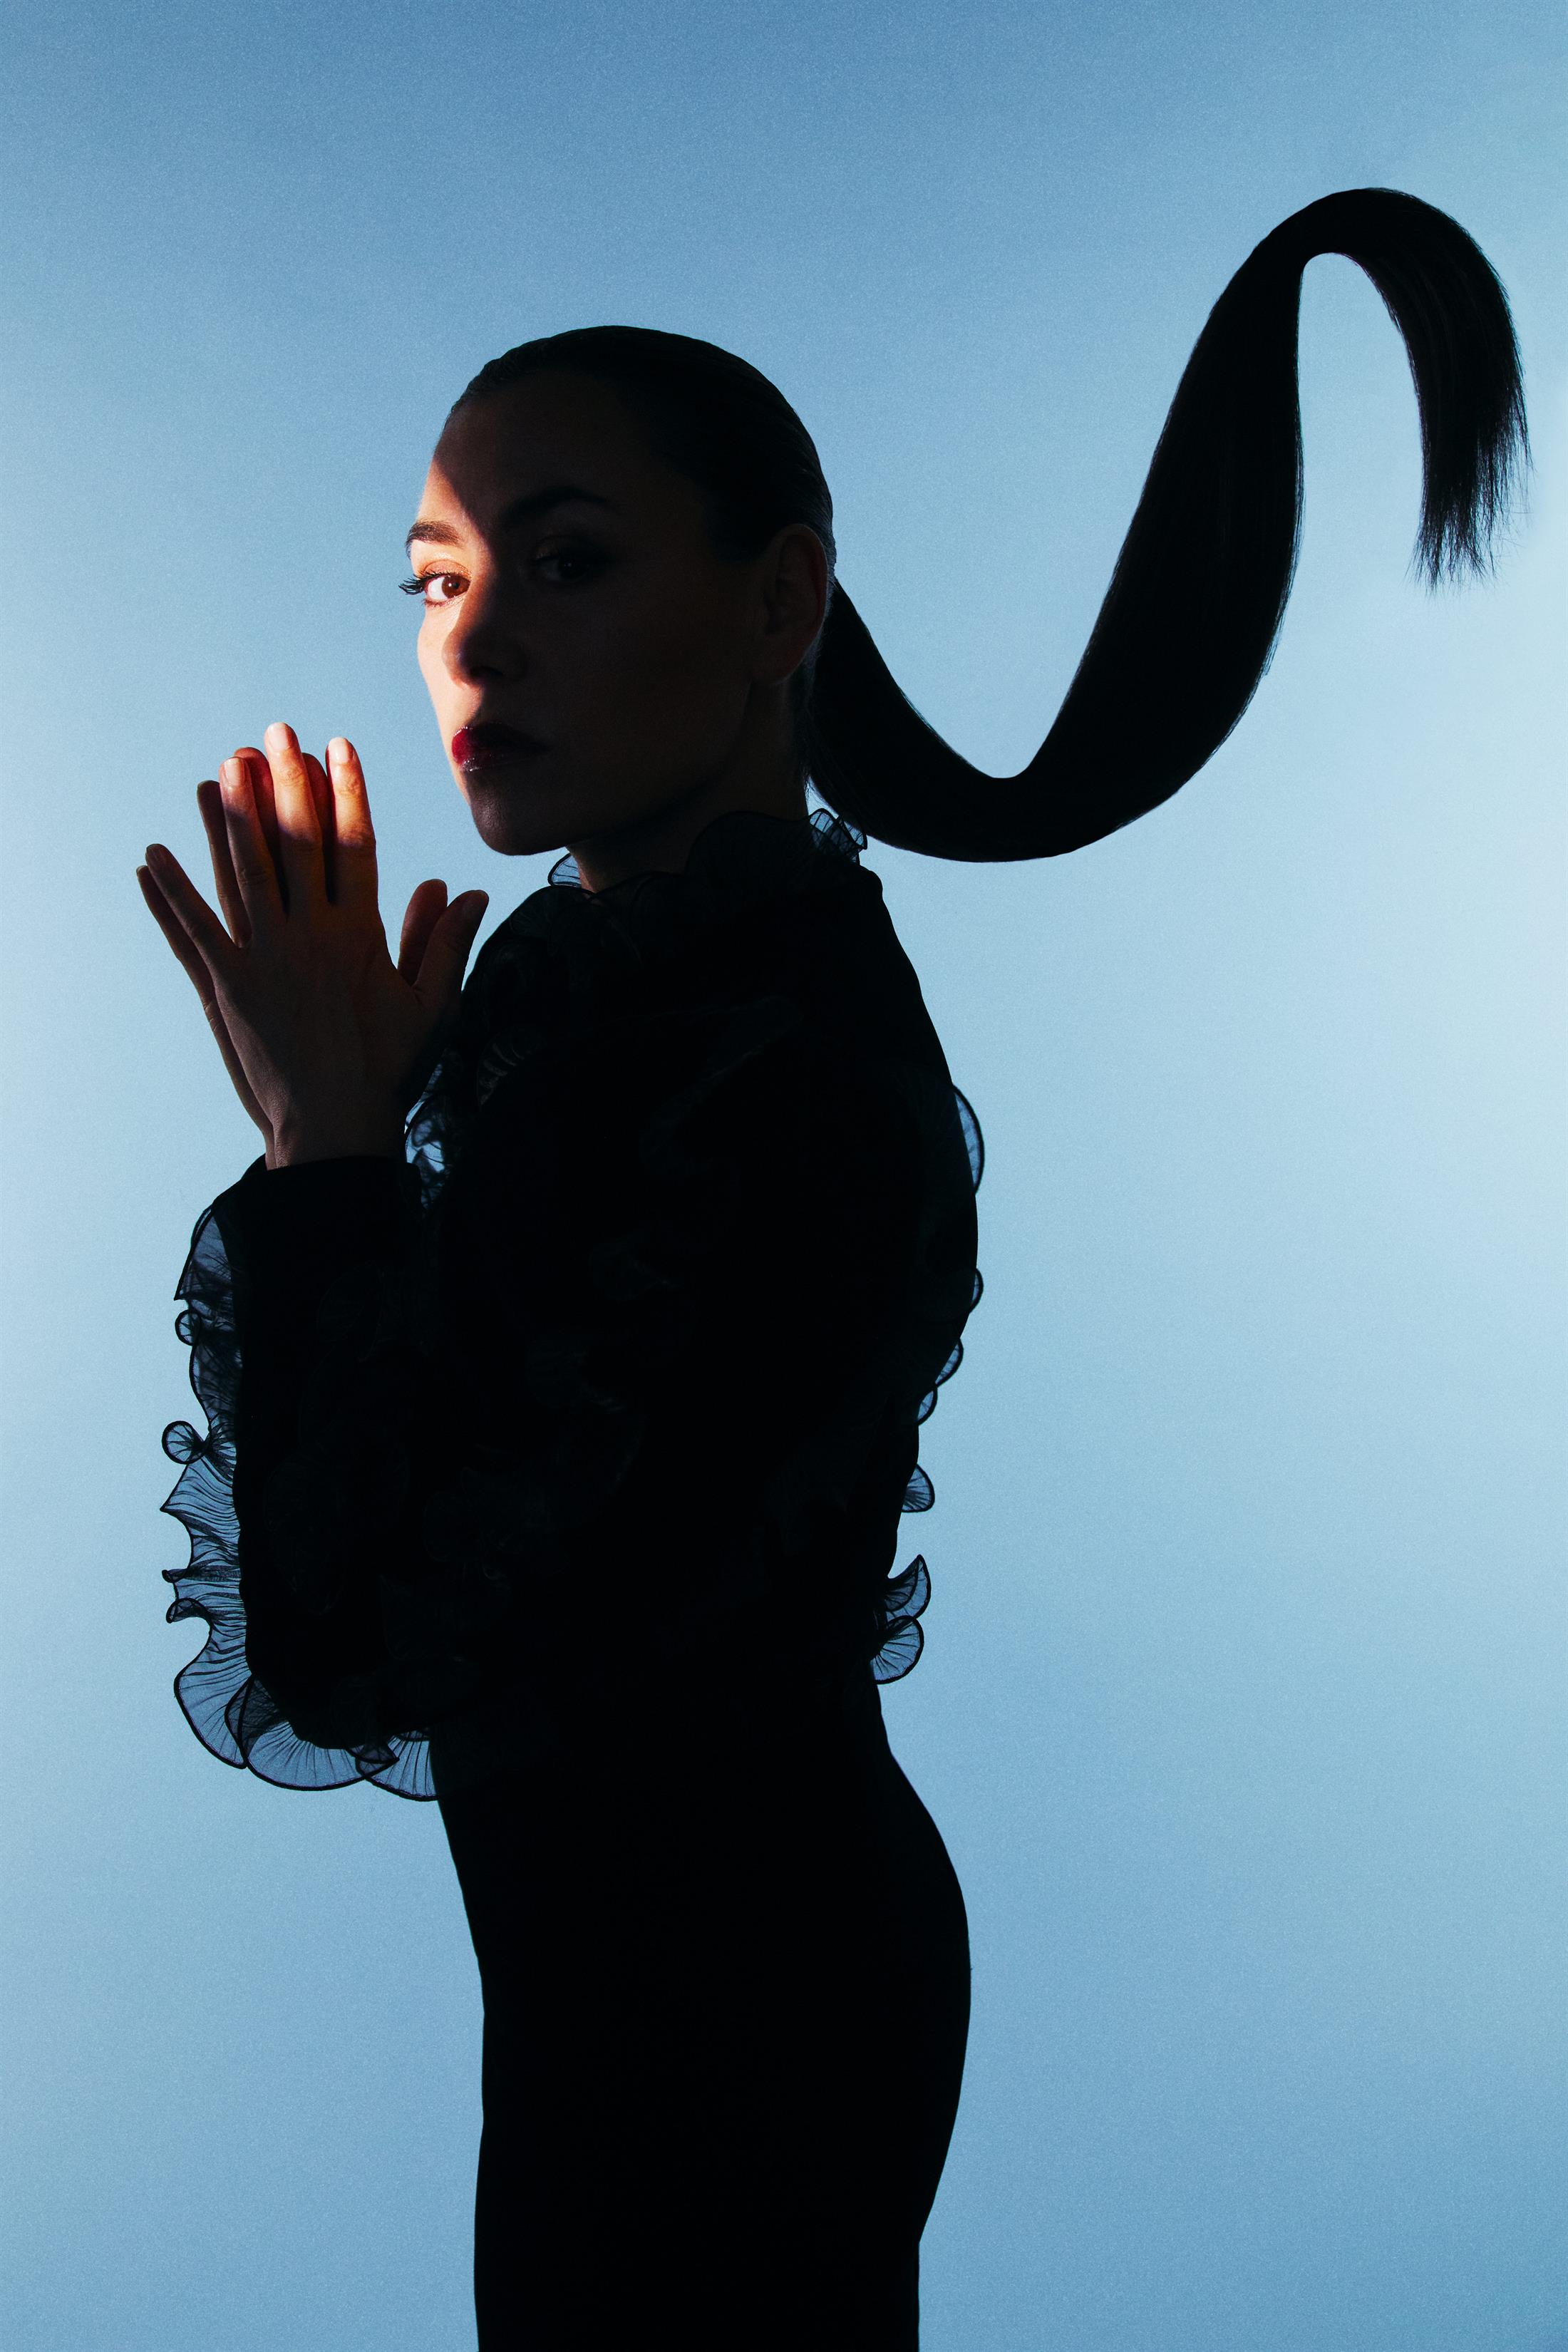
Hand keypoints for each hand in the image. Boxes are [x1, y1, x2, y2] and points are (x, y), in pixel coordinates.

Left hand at [138, 722, 487, 1167]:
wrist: (333, 1132)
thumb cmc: (386, 1072)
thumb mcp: (429, 1008)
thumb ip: (442, 943)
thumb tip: (463, 890)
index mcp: (357, 935)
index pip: (352, 846)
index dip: (344, 791)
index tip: (335, 746)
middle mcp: (307, 937)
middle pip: (292, 845)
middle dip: (283, 784)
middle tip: (271, 733)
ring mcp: (261, 961)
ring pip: (241, 875)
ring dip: (228, 821)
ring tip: (220, 771)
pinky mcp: (225, 989)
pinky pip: (192, 933)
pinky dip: (169, 895)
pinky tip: (151, 857)